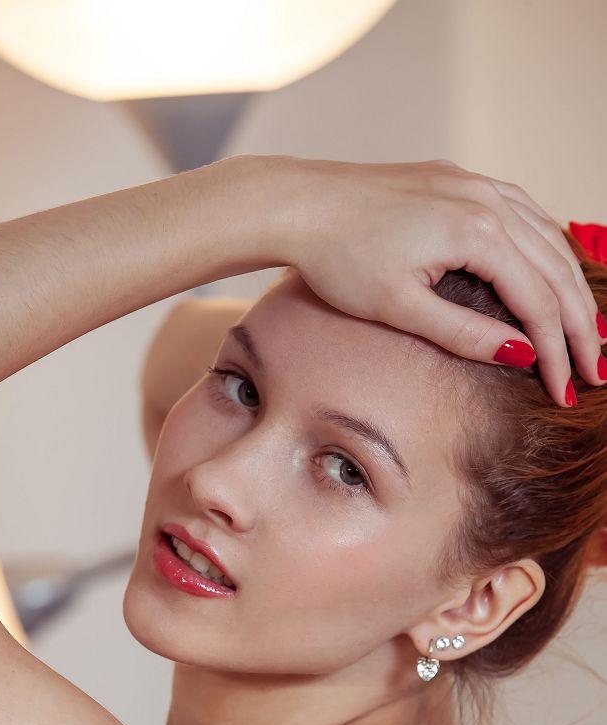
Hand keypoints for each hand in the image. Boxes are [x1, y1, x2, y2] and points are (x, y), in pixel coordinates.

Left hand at [272, 156, 604, 406]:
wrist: (298, 205)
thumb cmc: (338, 258)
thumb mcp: (399, 308)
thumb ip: (464, 333)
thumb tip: (521, 355)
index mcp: (477, 232)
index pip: (538, 303)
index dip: (556, 354)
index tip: (566, 393)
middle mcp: (487, 200)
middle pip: (557, 270)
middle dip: (580, 326)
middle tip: (596, 370)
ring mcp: (475, 184)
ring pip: (548, 238)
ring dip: (571, 287)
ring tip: (587, 330)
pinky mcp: (459, 180)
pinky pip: (525, 213)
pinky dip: (547, 248)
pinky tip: (553, 271)